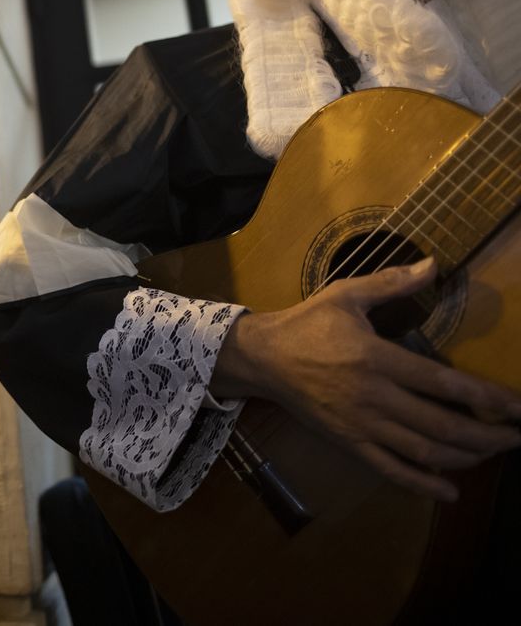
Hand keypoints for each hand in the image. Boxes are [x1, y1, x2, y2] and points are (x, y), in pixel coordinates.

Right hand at [209, 258, 520, 501]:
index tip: (518, 406)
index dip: (487, 398)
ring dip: (466, 458)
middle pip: (443, 426)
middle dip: (489, 436)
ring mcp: (361, 425)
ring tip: (493, 453)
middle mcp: (373, 397)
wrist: (261, 358)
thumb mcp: (345, 295)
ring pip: (423, 452)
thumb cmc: (305, 324)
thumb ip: (391, 283)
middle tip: (517, 436)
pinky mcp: (348, 442)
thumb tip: (432, 265)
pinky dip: (423, 485)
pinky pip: (391, 470)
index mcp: (377, 358)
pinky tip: (449, 490)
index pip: (444, 384)